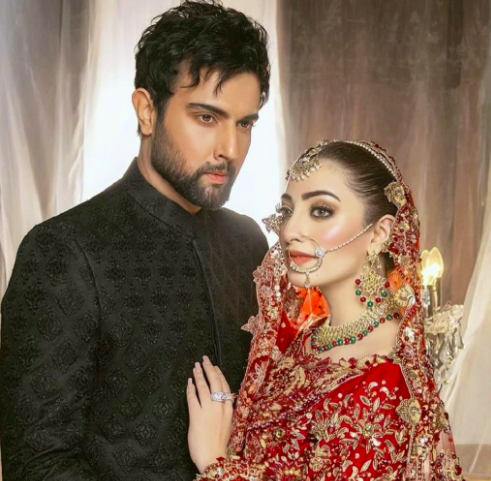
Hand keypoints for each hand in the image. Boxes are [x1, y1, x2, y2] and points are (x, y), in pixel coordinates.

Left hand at [187, 356, 233, 472]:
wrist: (213, 457)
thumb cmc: (219, 443)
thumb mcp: (227, 424)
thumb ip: (224, 410)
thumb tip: (220, 399)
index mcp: (229, 409)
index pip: (225, 386)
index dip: (219, 374)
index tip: (215, 366)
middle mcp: (220, 406)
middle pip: (215, 382)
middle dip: (208, 369)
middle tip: (204, 359)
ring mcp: (208, 410)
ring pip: (203, 386)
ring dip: (198, 375)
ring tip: (195, 367)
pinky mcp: (196, 415)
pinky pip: (192, 397)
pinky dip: (190, 388)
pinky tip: (189, 382)